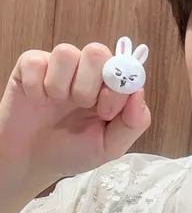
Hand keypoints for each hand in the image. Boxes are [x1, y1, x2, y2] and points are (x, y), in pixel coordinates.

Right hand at [0, 42, 150, 178]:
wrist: (33, 161)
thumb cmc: (74, 150)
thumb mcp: (110, 146)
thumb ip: (134, 122)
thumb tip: (139, 91)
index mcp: (110, 86)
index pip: (125, 66)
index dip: (117, 87)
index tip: (106, 112)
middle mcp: (87, 70)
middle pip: (96, 51)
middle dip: (89, 85)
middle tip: (82, 106)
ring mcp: (59, 66)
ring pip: (66, 52)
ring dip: (61, 86)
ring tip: (57, 104)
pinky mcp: (30, 66)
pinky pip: (36, 61)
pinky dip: (36, 86)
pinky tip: (38, 100)